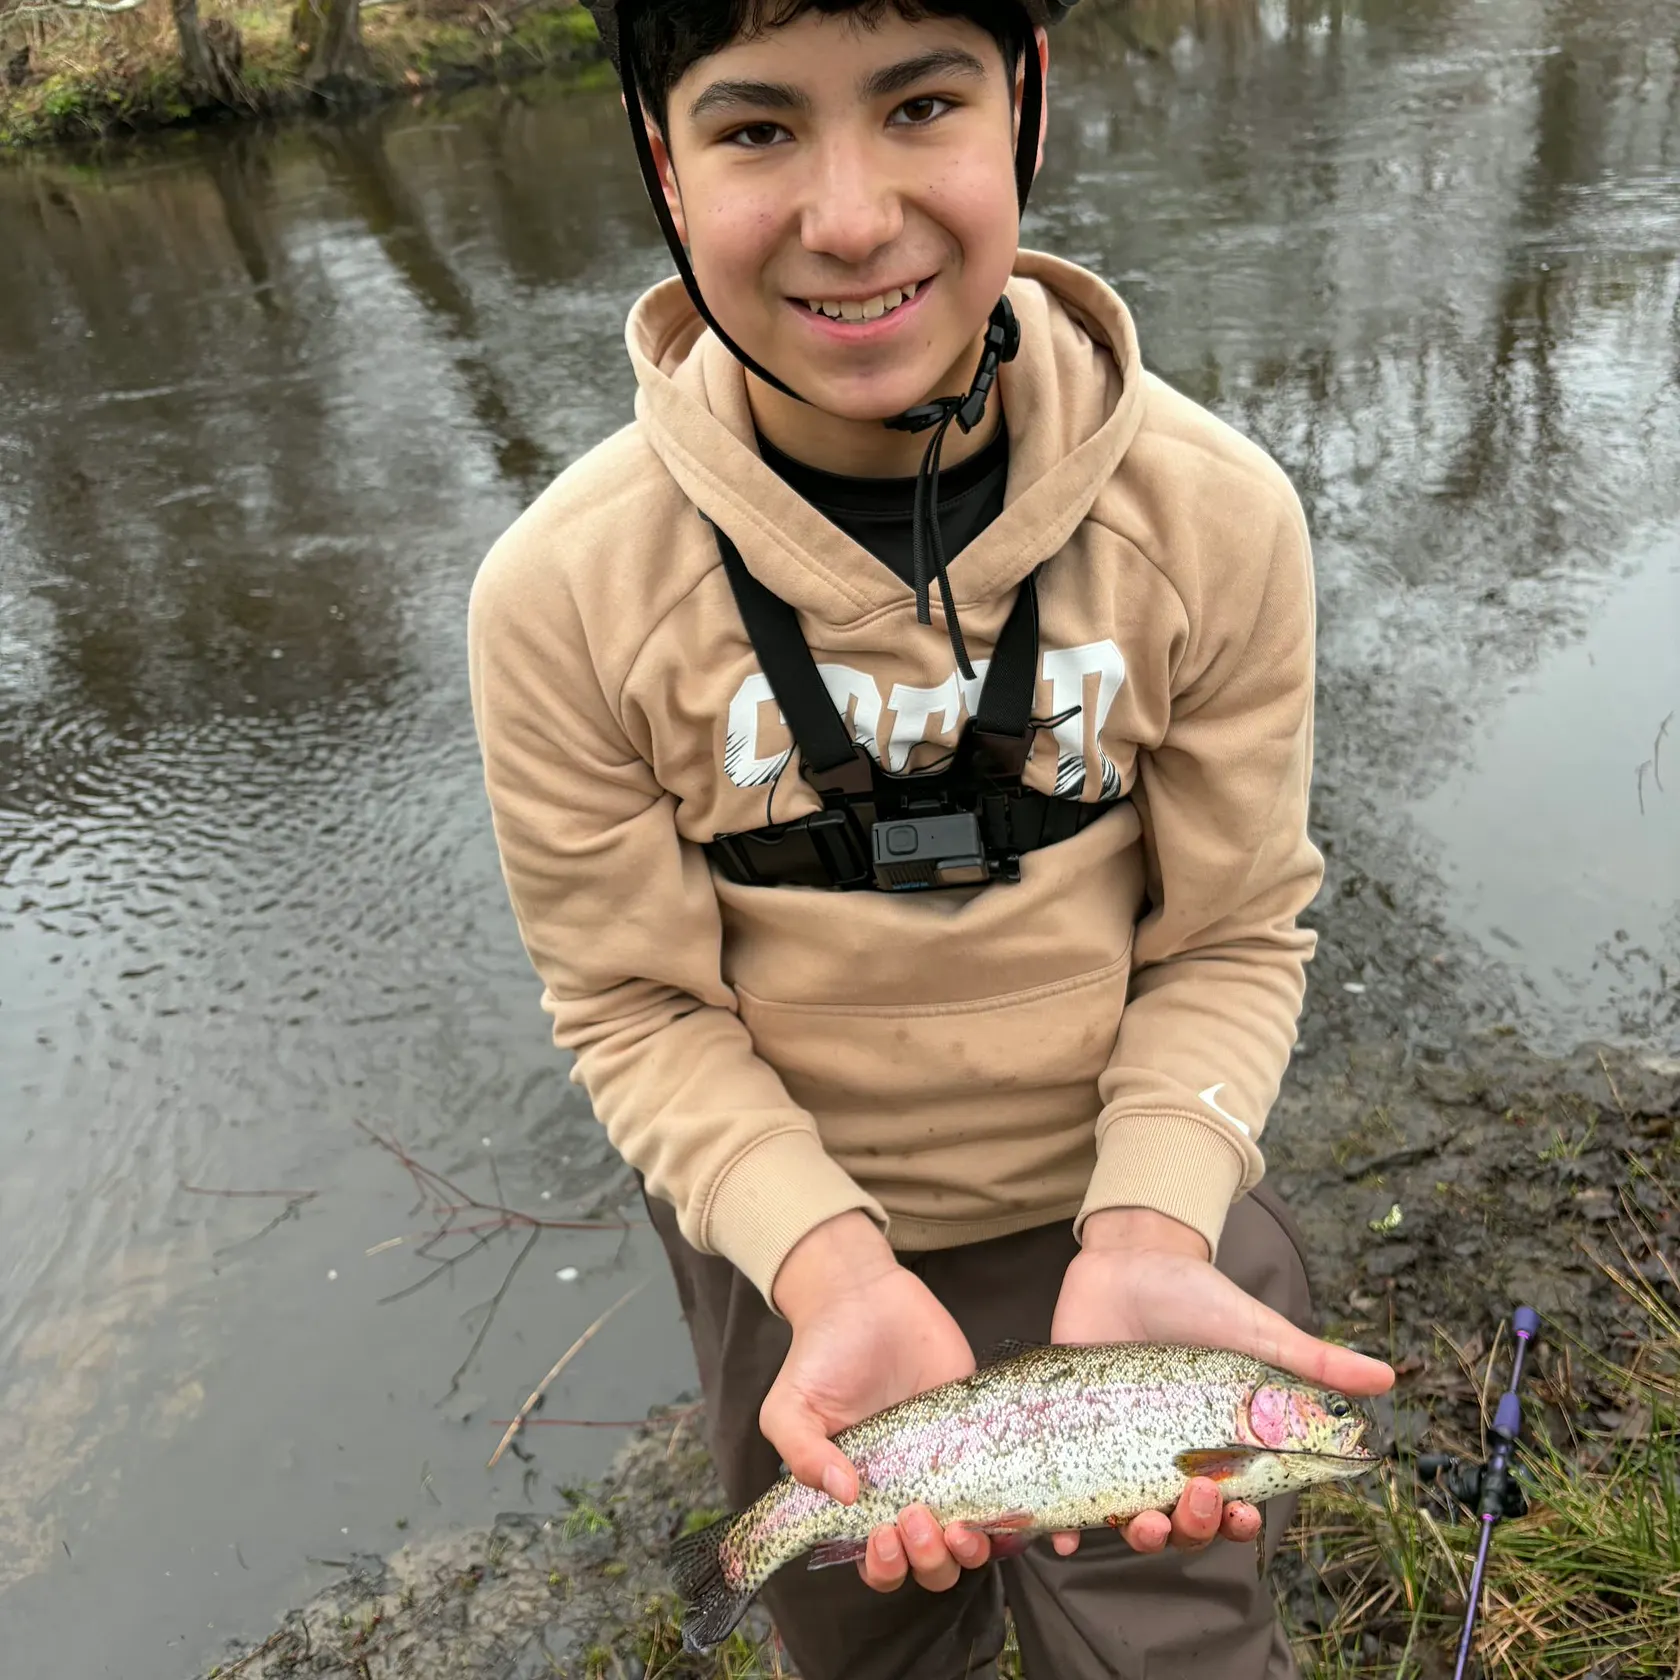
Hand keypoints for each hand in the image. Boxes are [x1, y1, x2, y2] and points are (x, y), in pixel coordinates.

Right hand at [767, 1212, 989, 1595]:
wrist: (861, 1295)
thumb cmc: (820, 1355)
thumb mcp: (789, 1407)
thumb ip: (803, 1454)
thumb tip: (844, 1494)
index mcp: (862, 1496)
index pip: (880, 1560)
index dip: (885, 1567)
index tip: (882, 1535)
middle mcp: (909, 1490)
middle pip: (931, 1563)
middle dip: (929, 1560)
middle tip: (917, 1517)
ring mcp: (949, 1464)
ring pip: (973, 1539)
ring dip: (970, 1550)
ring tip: (959, 1523)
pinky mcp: (980, 1430)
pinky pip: (1007, 1487)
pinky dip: (1015, 1516)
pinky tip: (1013, 1516)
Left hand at [1047, 1207, 1393, 1557]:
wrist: (1128, 1255)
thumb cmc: (1195, 1293)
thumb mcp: (1254, 1327)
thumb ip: (1310, 1359)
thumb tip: (1385, 1378)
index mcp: (1214, 1440)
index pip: (1231, 1504)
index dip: (1236, 1524)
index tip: (1241, 1516)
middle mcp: (1166, 1452)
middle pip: (1182, 1521)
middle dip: (1192, 1529)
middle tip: (1195, 1500)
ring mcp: (1118, 1443)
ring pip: (1128, 1515)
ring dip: (1136, 1535)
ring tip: (1141, 1522)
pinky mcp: (1071, 1427)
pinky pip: (1065, 1486)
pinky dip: (1061, 1520)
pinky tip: (1059, 1535)